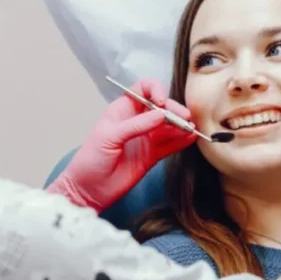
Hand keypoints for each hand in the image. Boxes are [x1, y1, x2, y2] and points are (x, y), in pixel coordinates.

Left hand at [48, 79, 196, 211]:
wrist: (88, 190)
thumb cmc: (90, 159)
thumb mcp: (109, 136)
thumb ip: (136, 125)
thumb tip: (162, 114)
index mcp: (122, 110)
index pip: (144, 89)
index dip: (156, 90)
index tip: (162, 102)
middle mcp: (136, 121)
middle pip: (161, 108)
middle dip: (174, 111)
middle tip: (185, 119)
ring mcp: (145, 139)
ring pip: (168, 126)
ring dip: (181, 126)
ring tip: (192, 129)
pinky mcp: (151, 156)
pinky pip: (170, 145)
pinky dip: (181, 141)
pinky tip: (190, 139)